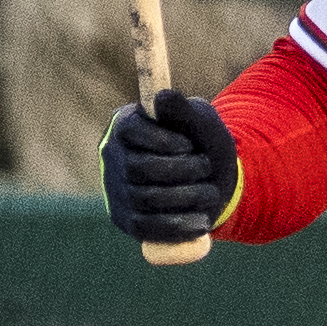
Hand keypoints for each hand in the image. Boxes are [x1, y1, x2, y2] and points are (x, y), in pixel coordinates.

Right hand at [99, 90, 239, 245]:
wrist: (212, 181)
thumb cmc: (202, 144)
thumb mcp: (200, 121)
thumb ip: (183, 110)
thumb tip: (161, 97)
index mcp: (126, 124)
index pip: (129, 130)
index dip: (161, 140)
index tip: (189, 145)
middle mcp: (114, 157)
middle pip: (136, 168)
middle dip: (178, 170)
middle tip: (206, 167)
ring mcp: (117, 191)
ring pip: (143, 199)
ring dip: (184, 197)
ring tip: (210, 192)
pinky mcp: (127, 220)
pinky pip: (144, 228)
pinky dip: (175, 227)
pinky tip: (201, 222)